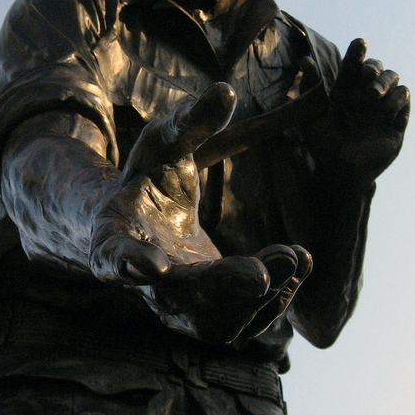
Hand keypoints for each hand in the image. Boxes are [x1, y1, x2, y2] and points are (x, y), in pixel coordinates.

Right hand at [88, 83, 311, 342]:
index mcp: (117, 238)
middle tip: (261, 273)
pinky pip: (240, 323)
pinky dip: (271, 300)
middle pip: (177, 300)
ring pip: (214, 324)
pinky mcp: (210, 314)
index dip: (129, 262)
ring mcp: (179, 307)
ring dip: (256, 300)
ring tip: (294, 257)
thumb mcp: (165, 142)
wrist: (143, 224)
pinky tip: (298, 264)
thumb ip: (192, 122)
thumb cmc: (150, 180)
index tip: (150, 264)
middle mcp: (145, 283)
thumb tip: (226, 90)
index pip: (116, 257)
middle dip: (220, 289)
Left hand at [299, 38, 409, 186]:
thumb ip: (310, 86)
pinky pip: (404, 101)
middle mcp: (366, 95)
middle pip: (378, 69)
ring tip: (374, 95)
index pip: (354, 65)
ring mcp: (383, 107)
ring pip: (395, 80)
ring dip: (386, 82)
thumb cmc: (323, 142)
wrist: (339, 171)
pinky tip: (387, 106)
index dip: (357, 53)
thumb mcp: (312, 114)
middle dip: (374, 68)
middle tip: (367, 75)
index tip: (359, 44)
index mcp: (346, 89)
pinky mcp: (397, 122)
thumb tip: (305, 59)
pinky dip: (398, 99)